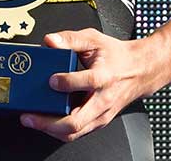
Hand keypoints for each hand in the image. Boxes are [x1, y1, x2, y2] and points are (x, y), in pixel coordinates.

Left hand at [19, 28, 155, 142]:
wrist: (140, 71)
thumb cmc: (117, 57)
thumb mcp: (94, 40)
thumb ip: (70, 38)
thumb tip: (50, 41)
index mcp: (104, 76)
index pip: (87, 82)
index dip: (66, 82)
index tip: (51, 79)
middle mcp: (102, 100)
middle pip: (75, 121)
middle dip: (48, 122)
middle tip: (30, 115)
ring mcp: (101, 114)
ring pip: (74, 132)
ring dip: (50, 129)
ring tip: (32, 120)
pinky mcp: (98, 121)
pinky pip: (77, 132)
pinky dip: (58, 131)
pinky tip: (45, 122)